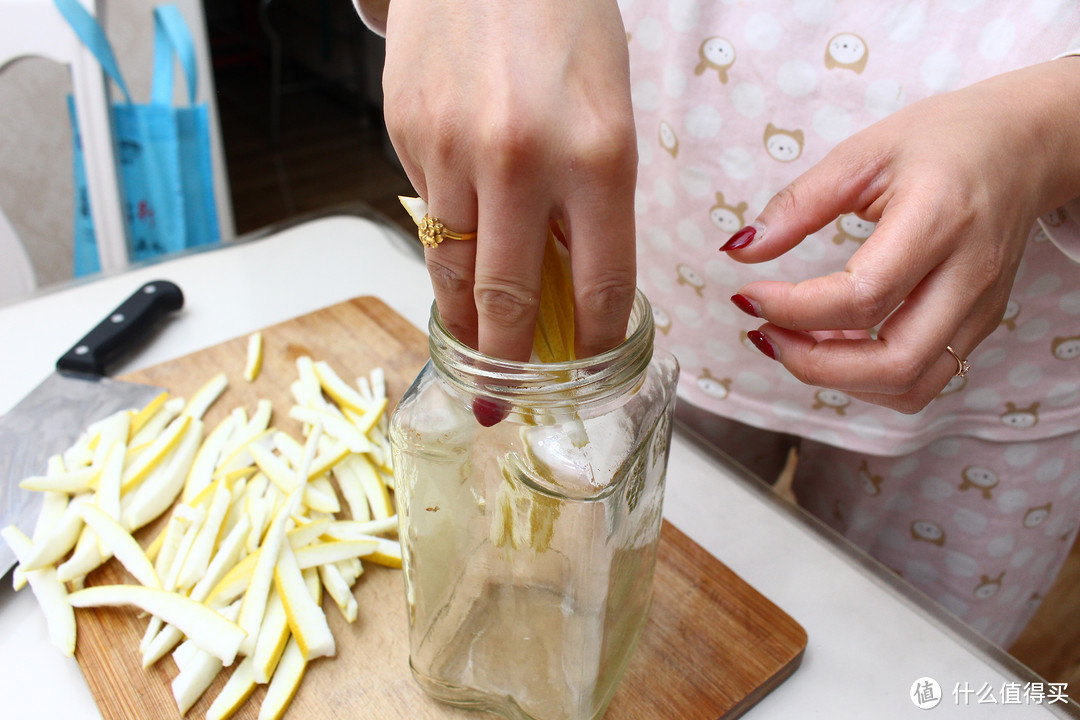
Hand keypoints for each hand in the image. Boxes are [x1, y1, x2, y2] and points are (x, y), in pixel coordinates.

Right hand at [382, 0, 637, 360]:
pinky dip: (445, 242)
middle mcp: (524, 160)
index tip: (587, 371)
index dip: (593, 344)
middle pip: (511, 299)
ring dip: (464, 322)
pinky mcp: (405, 136)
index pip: (601, 283)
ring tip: (472, 350)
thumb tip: (569, 282)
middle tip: (505, 399)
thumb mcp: (607, 109)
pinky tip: (458, 249)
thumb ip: (591, 199)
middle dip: (510, 363)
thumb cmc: (564, 26)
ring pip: (454, 270)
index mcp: (601, 154)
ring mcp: (454, 149)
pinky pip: (427, 214)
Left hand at [724, 59, 1079, 412]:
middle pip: (893, 362)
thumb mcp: (862, 154)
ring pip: (911, 386)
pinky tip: (836, 344)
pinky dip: (869, 379)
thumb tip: (739, 250)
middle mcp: (970, 274)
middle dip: (812, 363)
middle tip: (765, 333)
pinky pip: (924, 380)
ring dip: (840, 379)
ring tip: (797, 339)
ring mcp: (982, 308)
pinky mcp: (981, 324)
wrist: (1025, 144)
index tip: (748, 296)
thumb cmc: (944, 140)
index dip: (793, 308)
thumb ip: (797, 205)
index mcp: (940, 219)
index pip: (863, 296)